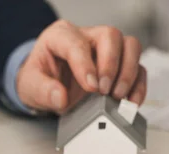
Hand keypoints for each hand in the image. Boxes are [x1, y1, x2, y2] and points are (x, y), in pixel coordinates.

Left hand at [17, 20, 146, 113]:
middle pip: (111, 36)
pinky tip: (130, 102)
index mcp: (61, 36)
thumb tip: (60, 97)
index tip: (91, 87)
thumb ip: (43, 91)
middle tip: (104, 91)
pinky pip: (138, 68)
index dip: (86, 65)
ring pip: (130, 46)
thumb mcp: (30, 87)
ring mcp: (105, 49)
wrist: (46, 88)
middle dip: (111, 65)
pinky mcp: (119, 65)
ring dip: (128, 72)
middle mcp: (87, 37)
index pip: (78, 43)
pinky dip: (138, 86)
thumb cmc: (39, 80)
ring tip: (117, 96)